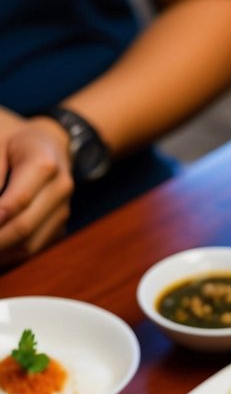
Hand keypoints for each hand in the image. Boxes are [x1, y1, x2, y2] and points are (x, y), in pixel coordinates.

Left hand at [0, 114, 73, 263]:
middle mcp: (59, 190)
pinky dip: (10, 254)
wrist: (51, 143)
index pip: (17, 201)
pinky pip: (35, 248)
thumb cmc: (15, 139)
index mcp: (44, 164)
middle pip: (24, 227)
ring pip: (30, 245)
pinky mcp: (59, 225)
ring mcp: (63, 210)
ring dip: (2, 252)